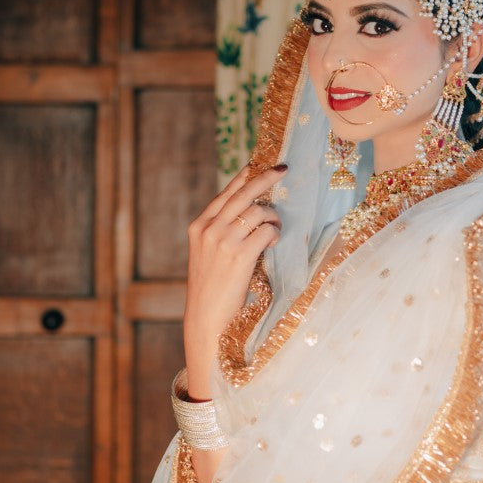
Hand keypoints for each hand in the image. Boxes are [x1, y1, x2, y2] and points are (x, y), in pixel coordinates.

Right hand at [183, 162, 283, 396]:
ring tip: (276, 227)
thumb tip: (250, 210)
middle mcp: (209, 228)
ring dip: (273, 216)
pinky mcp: (239, 255)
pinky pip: (266, 231)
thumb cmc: (212, 288)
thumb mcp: (207, 254)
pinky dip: (274, 233)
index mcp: (199, 226)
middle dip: (266, 177)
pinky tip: (274, 241)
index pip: (226, 192)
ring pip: (258, 211)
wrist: (206, 318)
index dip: (246, 176)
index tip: (260, 164)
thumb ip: (221, 231)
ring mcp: (223, 241)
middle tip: (283, 169)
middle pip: (243, 193)